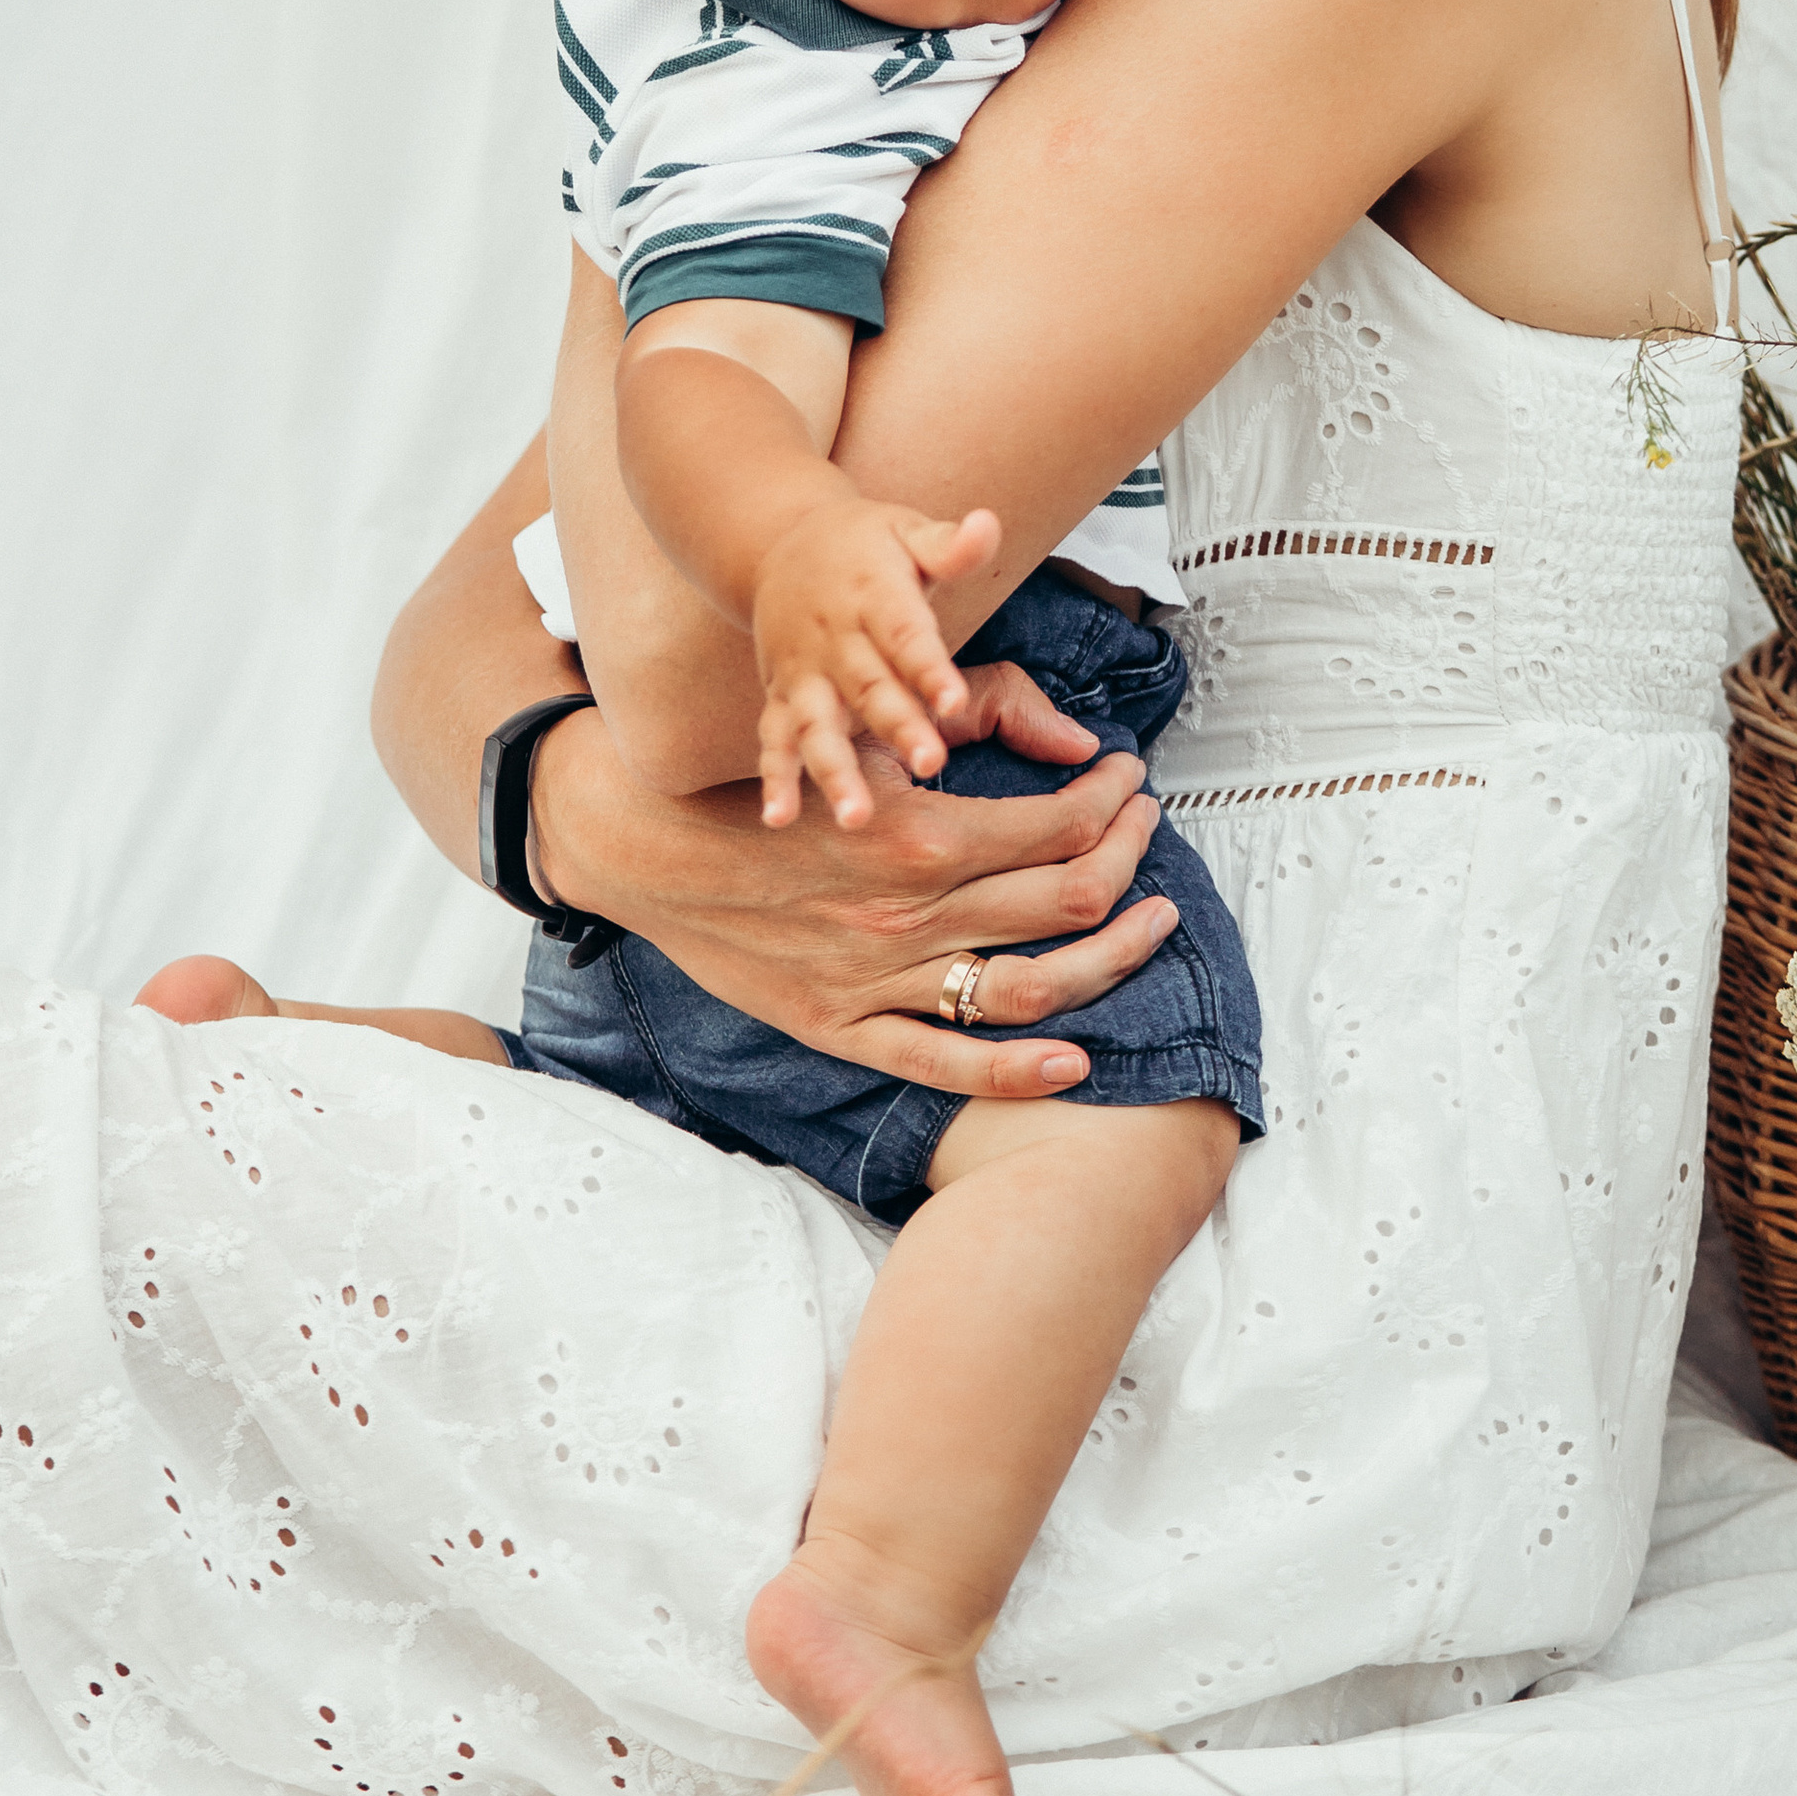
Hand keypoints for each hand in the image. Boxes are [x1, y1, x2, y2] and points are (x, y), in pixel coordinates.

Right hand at [531, 666, 1173, 1097]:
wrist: (645, 848)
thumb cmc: (756, 785)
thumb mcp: (855, 735)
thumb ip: (961, 724)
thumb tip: (1061, 733)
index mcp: (917, 833)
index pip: (1059, 826)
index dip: (1113, 801)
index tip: (1127, 778)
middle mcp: (909, 914)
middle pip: (1065, 900)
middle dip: (1128, 859)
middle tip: (1145, 829)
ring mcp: (879, 981)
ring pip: (1030, 986)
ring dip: (1109, 955)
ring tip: (1151, 924)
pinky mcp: (843, 1028)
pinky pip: (945, 1067)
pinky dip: (1017, 1071)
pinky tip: (1075, 1059)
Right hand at [752, 496, 1001, 829]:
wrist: (779, 542)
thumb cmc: (866, 544)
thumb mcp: (907, 530)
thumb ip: (949, 544)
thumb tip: (989, 523)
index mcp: (873, 594)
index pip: (905, 634)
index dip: (928, 668)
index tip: (954, 702)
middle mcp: (835, 638)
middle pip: (869, 687)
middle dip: (897, 727)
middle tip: (931, 765)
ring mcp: (804, 671)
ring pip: (818, 724)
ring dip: (834, 770)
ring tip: (856, 816)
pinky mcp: (781, 695)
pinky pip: (774, 738)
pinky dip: (774, 778)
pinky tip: (780, 819)